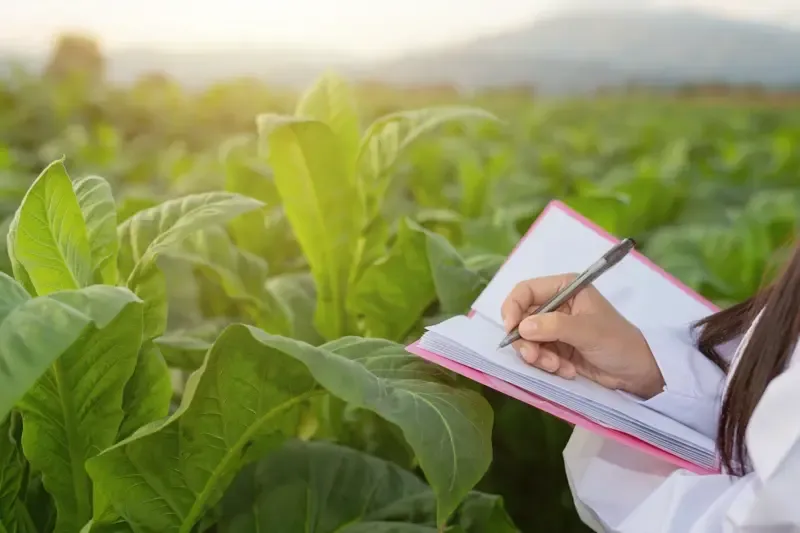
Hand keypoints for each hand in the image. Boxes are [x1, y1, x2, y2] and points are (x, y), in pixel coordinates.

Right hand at [500, 273, 664, 398]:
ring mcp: (554, 328)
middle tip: (535, 358)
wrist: (637, 373)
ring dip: (537, 356)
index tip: (511, 330)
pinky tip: (566, 371)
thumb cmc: (618, 342)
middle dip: (526, 340)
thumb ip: (554, 326)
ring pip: (526, 340)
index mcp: (564, 288)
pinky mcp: (556, 348)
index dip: (513, 308)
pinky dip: (547, 365)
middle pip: (521, 318)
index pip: (525, 291)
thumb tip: (521, 327)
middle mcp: (556, 305)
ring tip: (557, 367)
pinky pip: (537, 355)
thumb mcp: (587, 331)